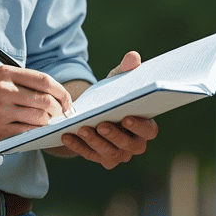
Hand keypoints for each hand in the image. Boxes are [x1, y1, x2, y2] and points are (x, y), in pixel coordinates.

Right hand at [0, 65, 71, 143]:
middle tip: (62, 114)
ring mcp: (2, 111)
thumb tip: (52, 92)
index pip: (44, 81)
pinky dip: (38, 132)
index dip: (61, 91)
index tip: (67, 100)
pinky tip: (38, 131)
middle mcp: (5, 90)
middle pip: (46, 100)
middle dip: (59, 110)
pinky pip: (28, 131)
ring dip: (50, 122)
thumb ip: (21, 81)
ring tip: (50, 123)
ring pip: (40, 118)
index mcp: (6, 73)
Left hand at [59, 51, 157, 168]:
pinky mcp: (100, 158)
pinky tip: (66, 135)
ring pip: (108, 152)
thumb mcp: (117, 81)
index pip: (149, 131)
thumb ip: (126, 70)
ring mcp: (118, 154)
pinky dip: (77, 146)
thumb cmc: (111, 96)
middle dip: (114, 135)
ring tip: (80, 128)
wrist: (93, 111)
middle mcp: (134, 144)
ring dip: (94, 141)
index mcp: (145, 126)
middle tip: (100, 124)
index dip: (140, 126)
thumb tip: (133, 57)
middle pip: (128, 144)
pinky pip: (89, 155)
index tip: (126, 117)